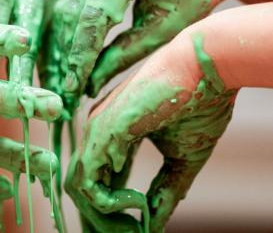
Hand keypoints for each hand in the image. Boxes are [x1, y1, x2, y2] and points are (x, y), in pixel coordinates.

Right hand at [49, 0, 226, 103]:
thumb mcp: (164, 29)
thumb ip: (124, 55)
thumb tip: (89, 85)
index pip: (94, 15)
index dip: (81, 55)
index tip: (75, 86)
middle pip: (73, 8)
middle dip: (69, 50)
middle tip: (69, 85)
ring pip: (67, 1)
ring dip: (65, 39)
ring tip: (68, 71)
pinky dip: (70, 23)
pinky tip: (71, 47)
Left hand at [66, 16, 238, 230]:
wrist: (205, 68)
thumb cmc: (198, 105)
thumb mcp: (183, 159)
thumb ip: (166, 189)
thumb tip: (154, 222)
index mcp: (113, 134)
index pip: (99, 179)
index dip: (111, 209)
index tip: (133, 229)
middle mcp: (99, 132)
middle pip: (83, 186)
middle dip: (102, 219)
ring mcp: (97, 129)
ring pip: (80, 186)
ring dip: (103, 216)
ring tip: (134, 226)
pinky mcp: (103, 129)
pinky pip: (88, 179)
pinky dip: (107, 202)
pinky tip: (135, 202)